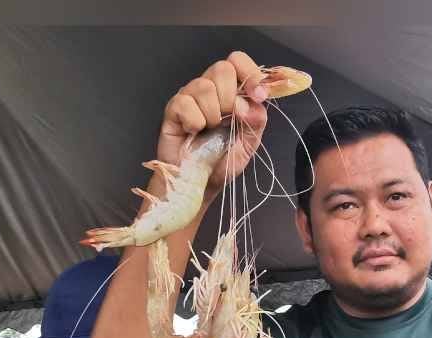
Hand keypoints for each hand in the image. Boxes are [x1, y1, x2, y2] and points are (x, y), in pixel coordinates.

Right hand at [158, 51, 269, 199]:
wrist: (203, 183)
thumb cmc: (224, 161)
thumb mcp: (249, 143)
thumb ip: (257, 121)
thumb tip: (252, 103)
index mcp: (232, 91)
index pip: (238, 61)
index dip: (250, 73)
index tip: (258, 95)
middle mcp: (210, 89)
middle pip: (222, 68)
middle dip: (230, 98)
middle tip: (227, 120)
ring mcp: (190, 97)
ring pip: (204, 86)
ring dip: (213, 114)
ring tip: (209, 130)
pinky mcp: (173, 108)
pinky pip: (186, 103)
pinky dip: (194, 121)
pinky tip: (193, 132)